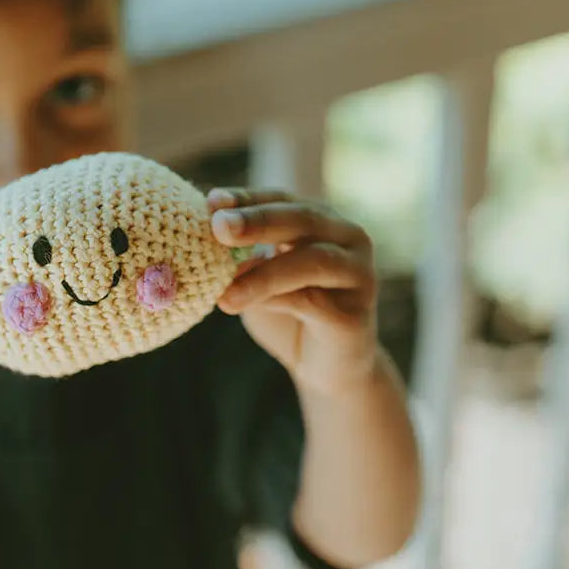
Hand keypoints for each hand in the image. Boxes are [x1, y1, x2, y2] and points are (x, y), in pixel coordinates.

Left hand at [209, 188, 379, 394]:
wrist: (324, 369)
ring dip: (264, 272)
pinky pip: (314, 301)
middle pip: (303, 218)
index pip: (282, 199)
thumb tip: (209, 238)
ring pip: (313, 260)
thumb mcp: (257, 279)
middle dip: (258, 221)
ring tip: (224, 292)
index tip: (211, 201)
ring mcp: (359, 273)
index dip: (247, 199)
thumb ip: (242, 259)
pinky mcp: (356, 312)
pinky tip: (241, 307)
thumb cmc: (287, 315)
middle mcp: (348, 238)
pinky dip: (274, 301)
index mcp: (322, 221)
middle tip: (220, 227)